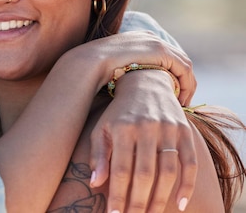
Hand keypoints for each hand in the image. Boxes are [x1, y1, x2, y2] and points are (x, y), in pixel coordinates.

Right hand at [73, 30, 195, 104]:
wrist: (89, 64)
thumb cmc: (97, 71)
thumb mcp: (116, 68)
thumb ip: (129, 71)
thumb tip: (134, 86)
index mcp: (140, 39)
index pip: (167, 57)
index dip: (174, 76)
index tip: (173, 95)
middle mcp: (150, 37)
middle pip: (178, 60)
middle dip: (184, 82)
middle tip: (183, 102)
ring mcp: (156, 42)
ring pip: (184, 65)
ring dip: (188, 86)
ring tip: (183, 104)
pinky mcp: (161, 51)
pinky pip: (184, 68)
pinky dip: (187, 85)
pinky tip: (181, 100)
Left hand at [90, 71, 196, 212]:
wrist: (145, 83)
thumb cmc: (118, 113)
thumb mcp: (102, 128)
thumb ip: (98, 155)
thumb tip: (94, 183)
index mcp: (122, 128)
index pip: (121, 169)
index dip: (118, 194)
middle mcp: (146, 128)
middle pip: (144, 174)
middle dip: (139, 201)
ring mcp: (168, 129)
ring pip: (168, 172)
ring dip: (160, 198)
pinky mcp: (185, 131)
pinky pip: (190, 163)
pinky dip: (187, 185)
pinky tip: (179, 204)